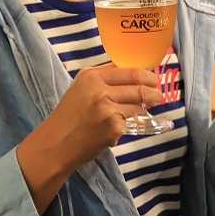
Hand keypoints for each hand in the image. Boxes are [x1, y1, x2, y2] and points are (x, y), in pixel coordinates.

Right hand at [16, 64, 160, 213]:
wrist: (55, 144)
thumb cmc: (68, 115)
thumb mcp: (81, 87)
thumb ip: (104, 78)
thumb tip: (132, 74)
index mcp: (92, 75)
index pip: (129, 71)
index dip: (146, 75)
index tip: (153, 79)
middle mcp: (100, 89)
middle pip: (138, 87)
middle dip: (153, 92)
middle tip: (159, 96)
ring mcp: (108, 109)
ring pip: (136, 105)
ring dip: (137, 110)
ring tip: (128, 113)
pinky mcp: (113, 127)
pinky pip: (126, 122)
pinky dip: (121, 126)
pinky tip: (108, 130)